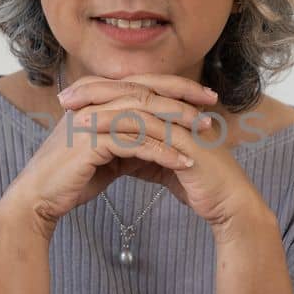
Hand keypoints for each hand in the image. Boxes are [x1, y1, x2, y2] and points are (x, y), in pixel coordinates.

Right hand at [0, 73, 219, 239]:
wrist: (37, 199)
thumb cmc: (69, 178)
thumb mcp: (102, 153)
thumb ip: (123, 140)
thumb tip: (150, 141)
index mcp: (95, 100)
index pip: (141, 83)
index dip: (174, 86)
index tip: (203, 96)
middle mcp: (93, 104)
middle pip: (146, 91)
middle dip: (182, 97)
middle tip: (212, 105)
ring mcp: (90, 121)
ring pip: (143, 114)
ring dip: (177, 124)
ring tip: (204, 134)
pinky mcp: (91, 143)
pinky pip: (135, 143)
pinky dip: (162, 152)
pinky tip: (183, 162)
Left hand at [54, 73, 267, 235]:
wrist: (229, 204)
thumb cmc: (199, 184)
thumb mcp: (162, 163)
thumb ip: (141, 152)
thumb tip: (115, 152)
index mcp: (172, 111)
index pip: (132, 91)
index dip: (101, 91)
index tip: (70, 97)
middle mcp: (178, 111)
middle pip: (131, 89)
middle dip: (95, 91)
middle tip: (64, 97)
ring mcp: (183, 124)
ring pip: (138, 105)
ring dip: (102, 106)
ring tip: (72, 112)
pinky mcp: (186, 142)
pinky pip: (149, 130)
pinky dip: (120, 129)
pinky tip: (97, 134)